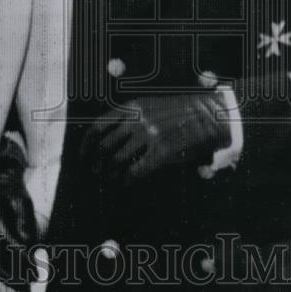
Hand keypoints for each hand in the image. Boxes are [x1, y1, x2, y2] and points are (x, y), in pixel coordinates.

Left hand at [82, 93, 230, 187]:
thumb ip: (129, 119)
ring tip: (110, 180)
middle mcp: (137, 120)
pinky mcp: (162, 151)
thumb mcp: (149, 106)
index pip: (97, 126)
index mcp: (131, 107)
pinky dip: (126, 180)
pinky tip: (124, 185)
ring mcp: (149, 135)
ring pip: (118, 160)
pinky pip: (136, 170)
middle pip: (105, 146)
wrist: (207, 115)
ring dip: (110, 174)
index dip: (86, 145)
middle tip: (95, 173)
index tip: (83, 156)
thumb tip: (107, 140)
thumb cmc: (177, 112)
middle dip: (97, 163)